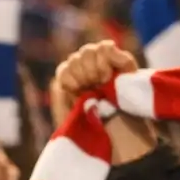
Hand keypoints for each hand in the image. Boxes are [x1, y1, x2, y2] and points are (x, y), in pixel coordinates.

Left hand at [50, 41, 156, 161]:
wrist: (121, 132)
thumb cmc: (94, 127)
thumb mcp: (70, 116)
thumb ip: (62, 99)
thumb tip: (58, 83)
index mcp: (73, 83)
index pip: (64, 70)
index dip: (69, 79)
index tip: (79, 92)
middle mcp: (87, 71)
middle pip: (75, 58)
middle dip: (81, 75)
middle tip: (93, 89)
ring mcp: (105, 64)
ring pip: (87, 50)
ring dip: (92, 68)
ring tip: (102, 83)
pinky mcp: (122, 61)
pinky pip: (105, 47)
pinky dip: (105, 59)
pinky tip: (108, 76)